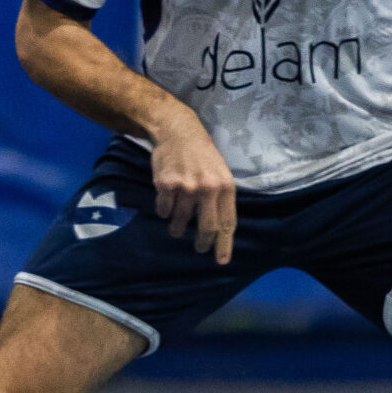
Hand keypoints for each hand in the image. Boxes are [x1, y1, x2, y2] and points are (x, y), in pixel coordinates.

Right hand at [150, 112, 237, 264]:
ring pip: (181, 221)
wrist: (177, 131)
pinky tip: (167, 203)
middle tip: (199, 249)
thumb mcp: (220, 172)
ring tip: (177, 228)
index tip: (222, 261)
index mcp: (225, 186)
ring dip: (178, 229)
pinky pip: (164, 211)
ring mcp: (186, 187)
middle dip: (202, 243)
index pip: (227, 222)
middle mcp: (208, 188)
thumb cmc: (202, 154)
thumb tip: (219, 228)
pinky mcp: (166, 185)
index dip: (224, 244)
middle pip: (206, 228)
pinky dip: (165, 212)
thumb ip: (220, 197)